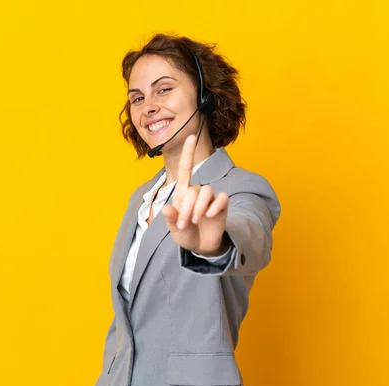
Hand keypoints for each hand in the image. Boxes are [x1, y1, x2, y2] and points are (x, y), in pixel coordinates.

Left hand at [162, 135, 229, 255]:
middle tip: (185, 223)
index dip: (188, 153)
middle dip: (188, 207)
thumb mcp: (175, 229)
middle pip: (194, 189)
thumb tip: (167, 209)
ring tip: (197, 221)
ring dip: (200, 207)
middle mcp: (197, 192)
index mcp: (183, 193)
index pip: (185, 169)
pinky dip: (215, 207)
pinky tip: (210, 216)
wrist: (201, 246)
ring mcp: (210, 198)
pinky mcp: (221, 204)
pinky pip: (221, 198)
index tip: (191, 137)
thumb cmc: (186, 234)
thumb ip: (171, 219)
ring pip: (207, 191)